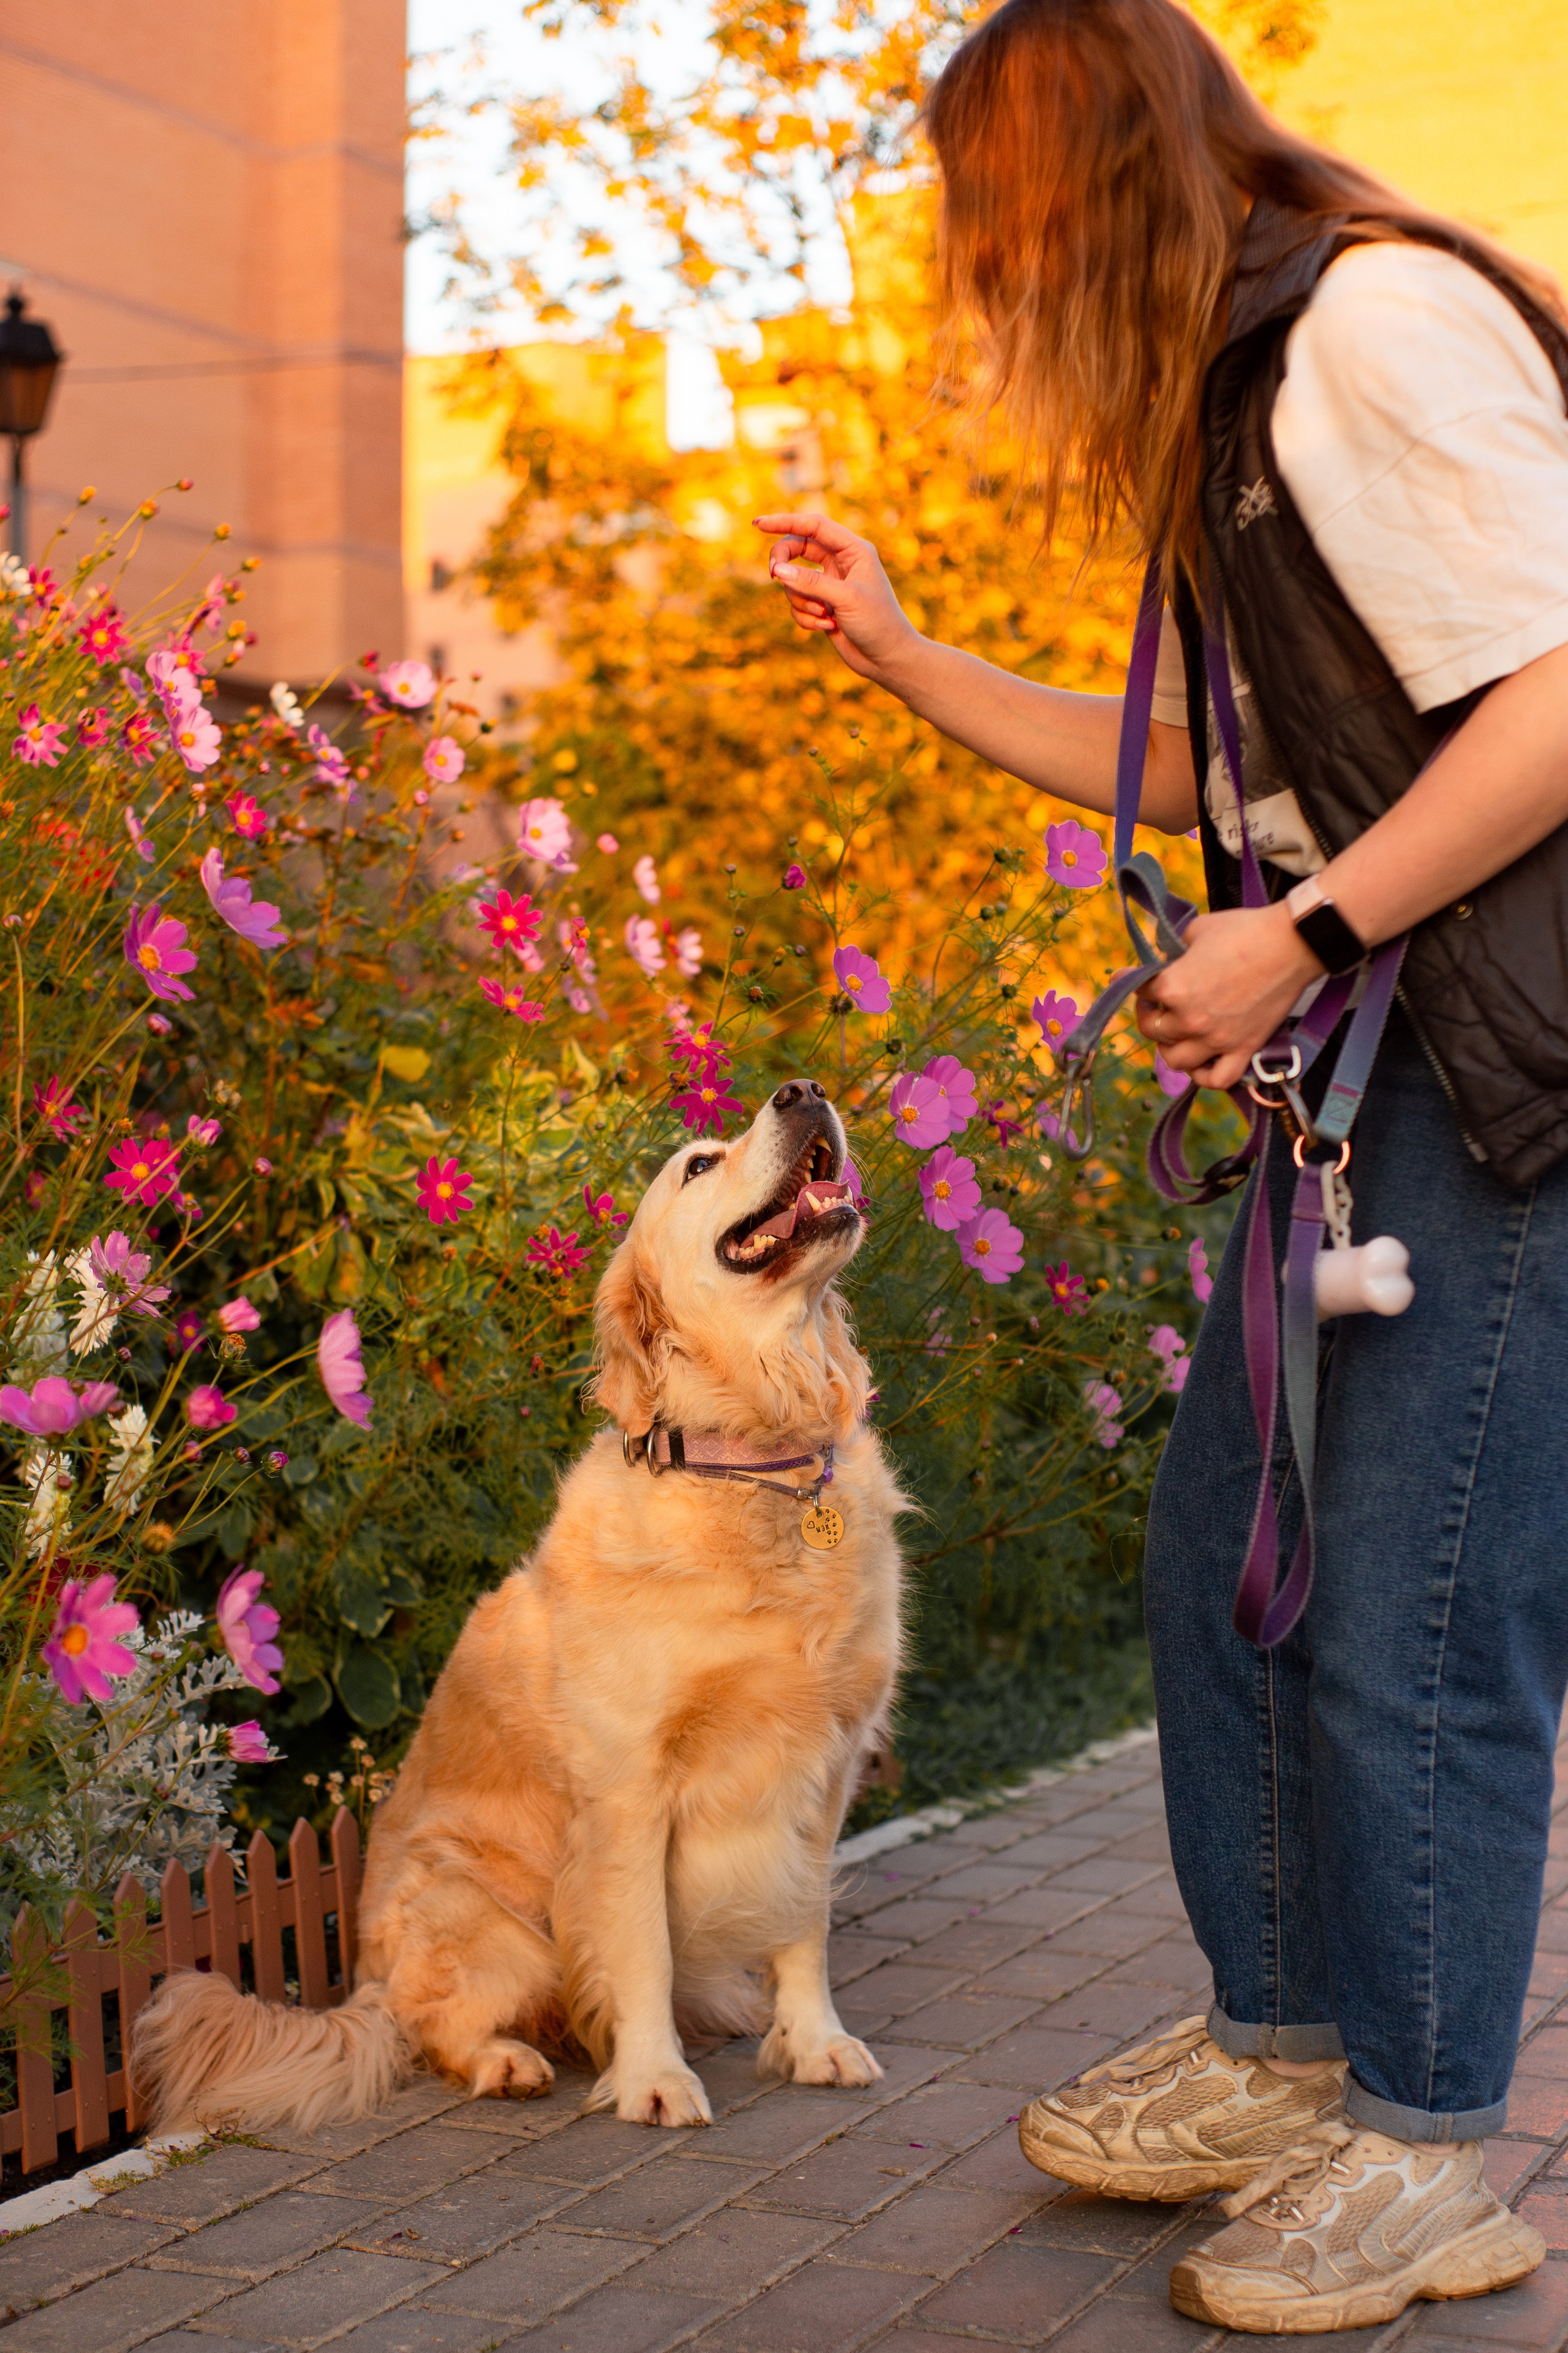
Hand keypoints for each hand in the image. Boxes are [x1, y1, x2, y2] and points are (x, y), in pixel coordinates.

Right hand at [753, 512, 920, 684]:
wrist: (888, 658)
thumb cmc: (878, 623)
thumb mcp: (845, 599)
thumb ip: (811, 583)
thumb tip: (778, 570)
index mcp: (852, 549)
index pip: (813, 525)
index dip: (785, 521)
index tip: (758, 524)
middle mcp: (840, 561)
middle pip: (797, 548)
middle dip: (784, 564)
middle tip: (774, 576)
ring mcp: (829, 583)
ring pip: (794, 580)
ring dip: (801, 601)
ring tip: (825, 616)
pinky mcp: (822, 604)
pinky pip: (798, 604)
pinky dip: (806, 617)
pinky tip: (829, 627)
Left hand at [1135, 904, 1323, 1089]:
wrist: (1293, 943)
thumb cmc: (1244, 930)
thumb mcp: (1197, 930)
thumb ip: (1174, 949)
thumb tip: (1166, 958)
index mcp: (1173, 987)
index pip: (1137, 991)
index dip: (1130, 980)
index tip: (1128, 977)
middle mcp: (1190, 1019)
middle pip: (1152, 1029)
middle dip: (1149, 1015)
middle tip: (1156, 1004)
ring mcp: (1217, 1039)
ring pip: (1175, 1060)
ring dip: (1169, 1047)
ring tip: (1175, 1034)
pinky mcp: (1243, 1049)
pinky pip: (1216, 1080)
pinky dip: (1203, 1076)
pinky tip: (1199, 1063)